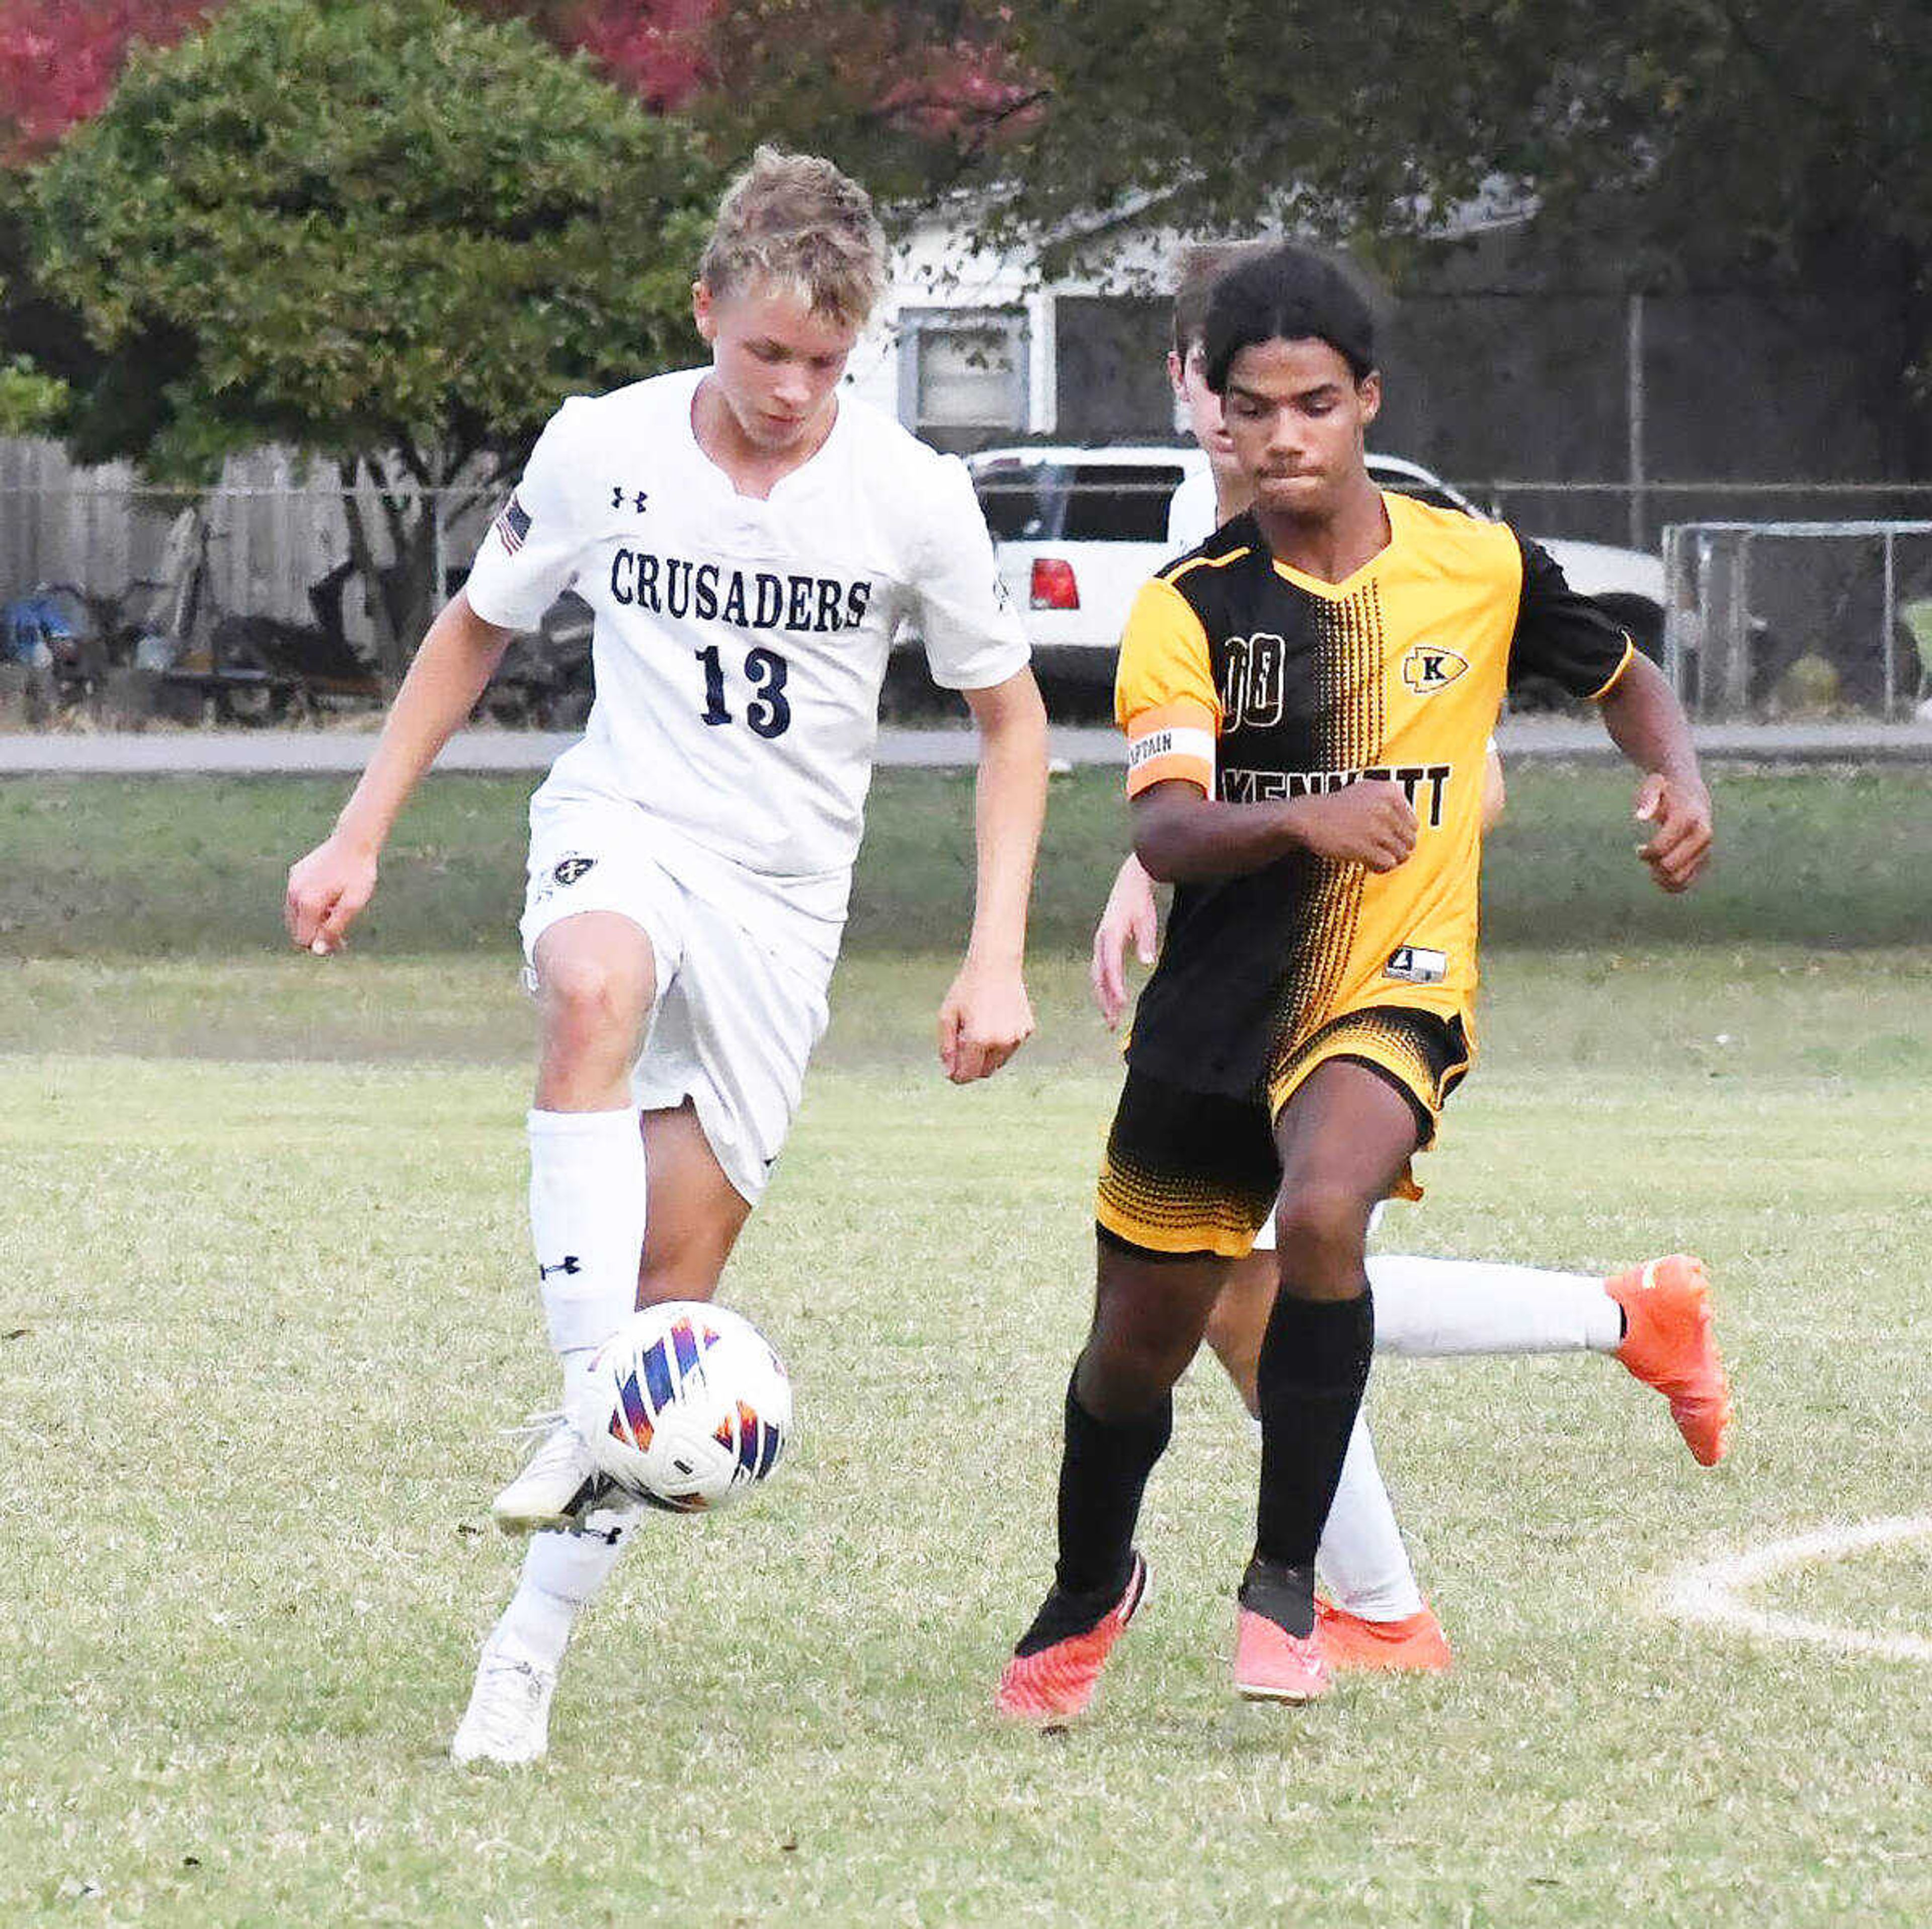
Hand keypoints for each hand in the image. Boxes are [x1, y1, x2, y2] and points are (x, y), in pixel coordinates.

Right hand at [285, 833, 378, 953]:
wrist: (354, 841)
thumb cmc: (358, 874)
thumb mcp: (353, 904)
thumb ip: (334, 928)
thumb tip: (316, 949)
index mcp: (308, 903)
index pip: (304, 939)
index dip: (322, 945)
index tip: (342, 943)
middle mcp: (294, 894)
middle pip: (298, 929)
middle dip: (317, 934)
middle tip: (343, 932)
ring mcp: (293, 883)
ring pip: (297, 915)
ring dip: (314, 919)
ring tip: (337, 910)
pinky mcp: (295, 874)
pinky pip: (299, 899)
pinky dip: (311, 904)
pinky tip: (331, 896)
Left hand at [937, 958, 1034, 1083]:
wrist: (995, 965)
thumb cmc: (967, 989)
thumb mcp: (947, 1016)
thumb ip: (946, 1047)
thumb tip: (950, 1072)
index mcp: (978, 1040)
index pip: (967, 1075)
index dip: (957, 1075)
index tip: (952, 1068)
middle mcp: (1000, 1042)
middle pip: (984, 1072)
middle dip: (972, 1067)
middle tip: (962, 1046)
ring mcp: (1016, 1037)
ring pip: (999, 1062)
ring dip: (986, 1056)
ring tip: (977, 1030)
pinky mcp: (1026, 1030)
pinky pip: (1010, 1047)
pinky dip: (1000, 1042)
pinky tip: (993, 1020)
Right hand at [1090, 856, 1159, 1029]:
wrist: (1130, 884)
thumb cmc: (1140, 902)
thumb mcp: (1146, 920)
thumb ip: (1145, 941)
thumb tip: (1146, 962)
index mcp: (1110, 935)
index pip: (1111, 966)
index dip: (1115, 986)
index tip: (1121, 1004)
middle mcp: (1100, 941)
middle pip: (1099, 976)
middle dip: (1105, 1000)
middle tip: (1113, 1023)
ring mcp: (1099, 944)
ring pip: (1097, 976)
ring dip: (1103, 998)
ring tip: (1111, 1019)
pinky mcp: (1102, 945)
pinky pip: (1100, 971)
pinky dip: (1103, 987)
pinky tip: (1109, 1000)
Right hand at [1283, 779, 1416, 870]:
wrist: (1308, 817)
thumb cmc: (1337, 807)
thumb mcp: (1367, 790)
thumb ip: (1392, 802)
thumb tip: (1413, 827)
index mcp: (1390, 791)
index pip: (1413, 824)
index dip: (1400, 836)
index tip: (1386, 839)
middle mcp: (1386, 807)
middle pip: (1410, 841)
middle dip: (1397, 850)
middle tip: (1381, 851)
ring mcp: (1376, 828)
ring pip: (1400, 854)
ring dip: (1388, 860)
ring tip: (1374, 857)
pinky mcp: (1365, 847)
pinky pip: (1387, 864)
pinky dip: (1379, 867)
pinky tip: (1368, 863)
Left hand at [1633, 773, 1711, 892]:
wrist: (1692, 795)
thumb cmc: (1667, 791)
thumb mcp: (1654, 785)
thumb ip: (1647, 798)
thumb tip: (1641, 817)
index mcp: (1689, 818)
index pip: (1660, 848)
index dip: (1645, 852)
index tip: (1639, 847)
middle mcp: (1702, 835)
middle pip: (1668, 867)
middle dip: (1652, 863)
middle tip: (1647, 854)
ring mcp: (1706, 849)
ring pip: (1678, 880)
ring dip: (1660, 876)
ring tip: (1655, 863)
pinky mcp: (1704, 861)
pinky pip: (1684, 885)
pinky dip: (1668, 884)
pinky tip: (1661, 872)